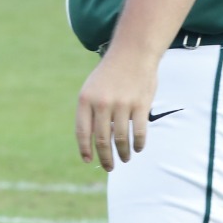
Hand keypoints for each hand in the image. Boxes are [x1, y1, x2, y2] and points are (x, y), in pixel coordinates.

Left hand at [76, 50, 156, 170]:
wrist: (132, 54)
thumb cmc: (110, 75)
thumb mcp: (91, 90)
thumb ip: (90, 113)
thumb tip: (93, 141)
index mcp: (85, 100)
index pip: (82, 132)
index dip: (85, 149)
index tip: (88, 160)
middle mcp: (102, 103)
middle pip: (102, 140)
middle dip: (106, 158)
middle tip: (109, 167)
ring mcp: (122, 104)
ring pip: (121, 139)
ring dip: (123, 153)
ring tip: (125, 159)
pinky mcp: (140, 105)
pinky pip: (139, 132)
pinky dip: (139, 144)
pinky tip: (138, 148)